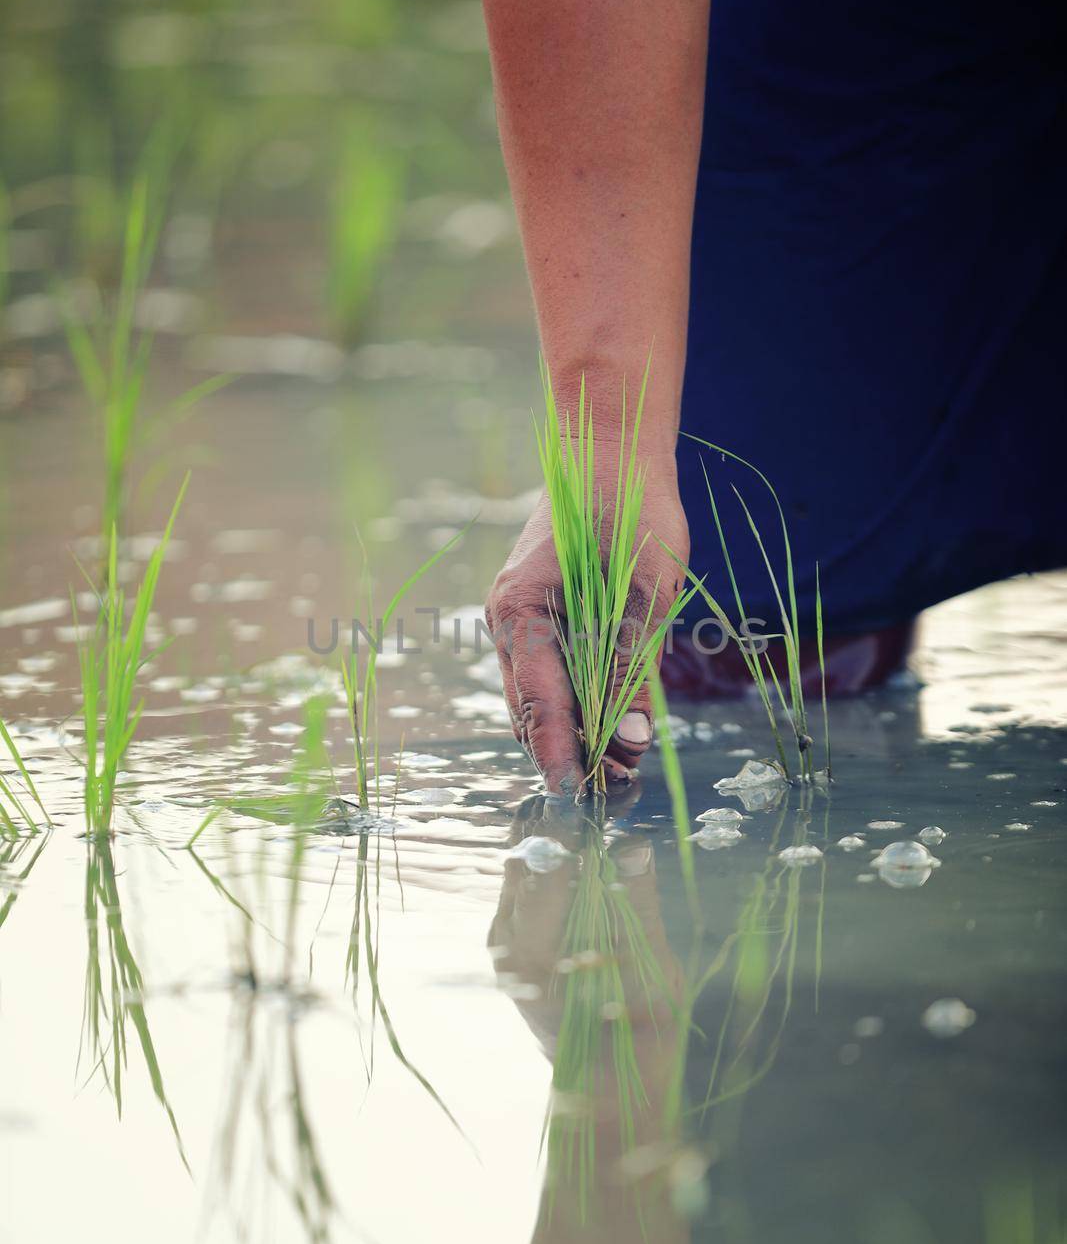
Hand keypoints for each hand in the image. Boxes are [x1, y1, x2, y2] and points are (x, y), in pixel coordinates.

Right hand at [485, 448, 688, 794]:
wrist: (612, 446)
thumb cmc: (633, 507)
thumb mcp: (647, 592)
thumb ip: (632, 667)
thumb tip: (631, 740)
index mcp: (523, 611)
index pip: (538, 702)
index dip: (559, 754)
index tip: (577, 797)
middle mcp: (508, 619)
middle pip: (529, 709)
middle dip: (568, 754)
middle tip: (615, 792)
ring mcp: (517, 616)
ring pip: (536, 696)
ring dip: (572, 733)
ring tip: (617, 768)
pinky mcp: (538, 612)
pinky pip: (549, 671)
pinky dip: (574, 703)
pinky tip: (609, 722)